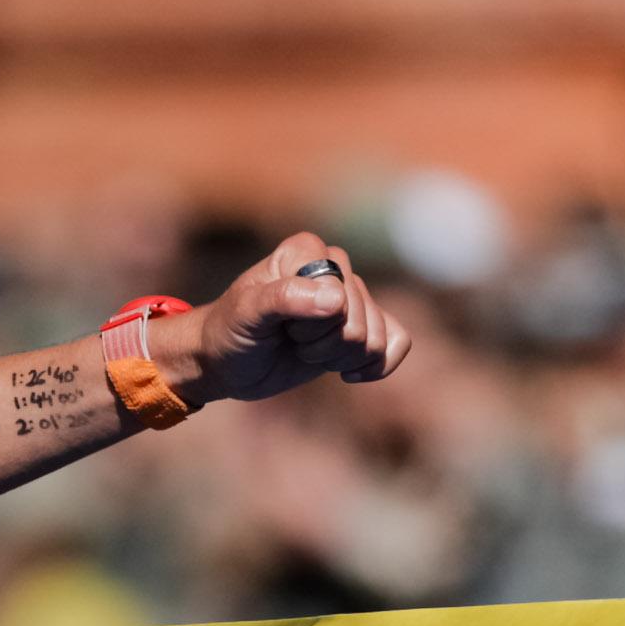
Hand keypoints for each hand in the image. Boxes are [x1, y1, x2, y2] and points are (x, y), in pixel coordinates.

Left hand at [161, 235, 408, 408]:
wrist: (225, 363)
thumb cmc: (230, 333)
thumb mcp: (245, 315)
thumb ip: (283, 299)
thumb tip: (336, 300)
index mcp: (307, 251)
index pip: (339, 295)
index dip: (310, 323)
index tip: (278, 325)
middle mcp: (336, 266)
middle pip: (361, 321)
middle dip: (322, 345)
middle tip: (289, 340)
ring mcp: (352, 296)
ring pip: (379, 338)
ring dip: (340, 358)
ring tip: (305, 350)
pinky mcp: (363, 325)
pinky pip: (399, 342)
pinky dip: (376, 366)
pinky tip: (348, 374)